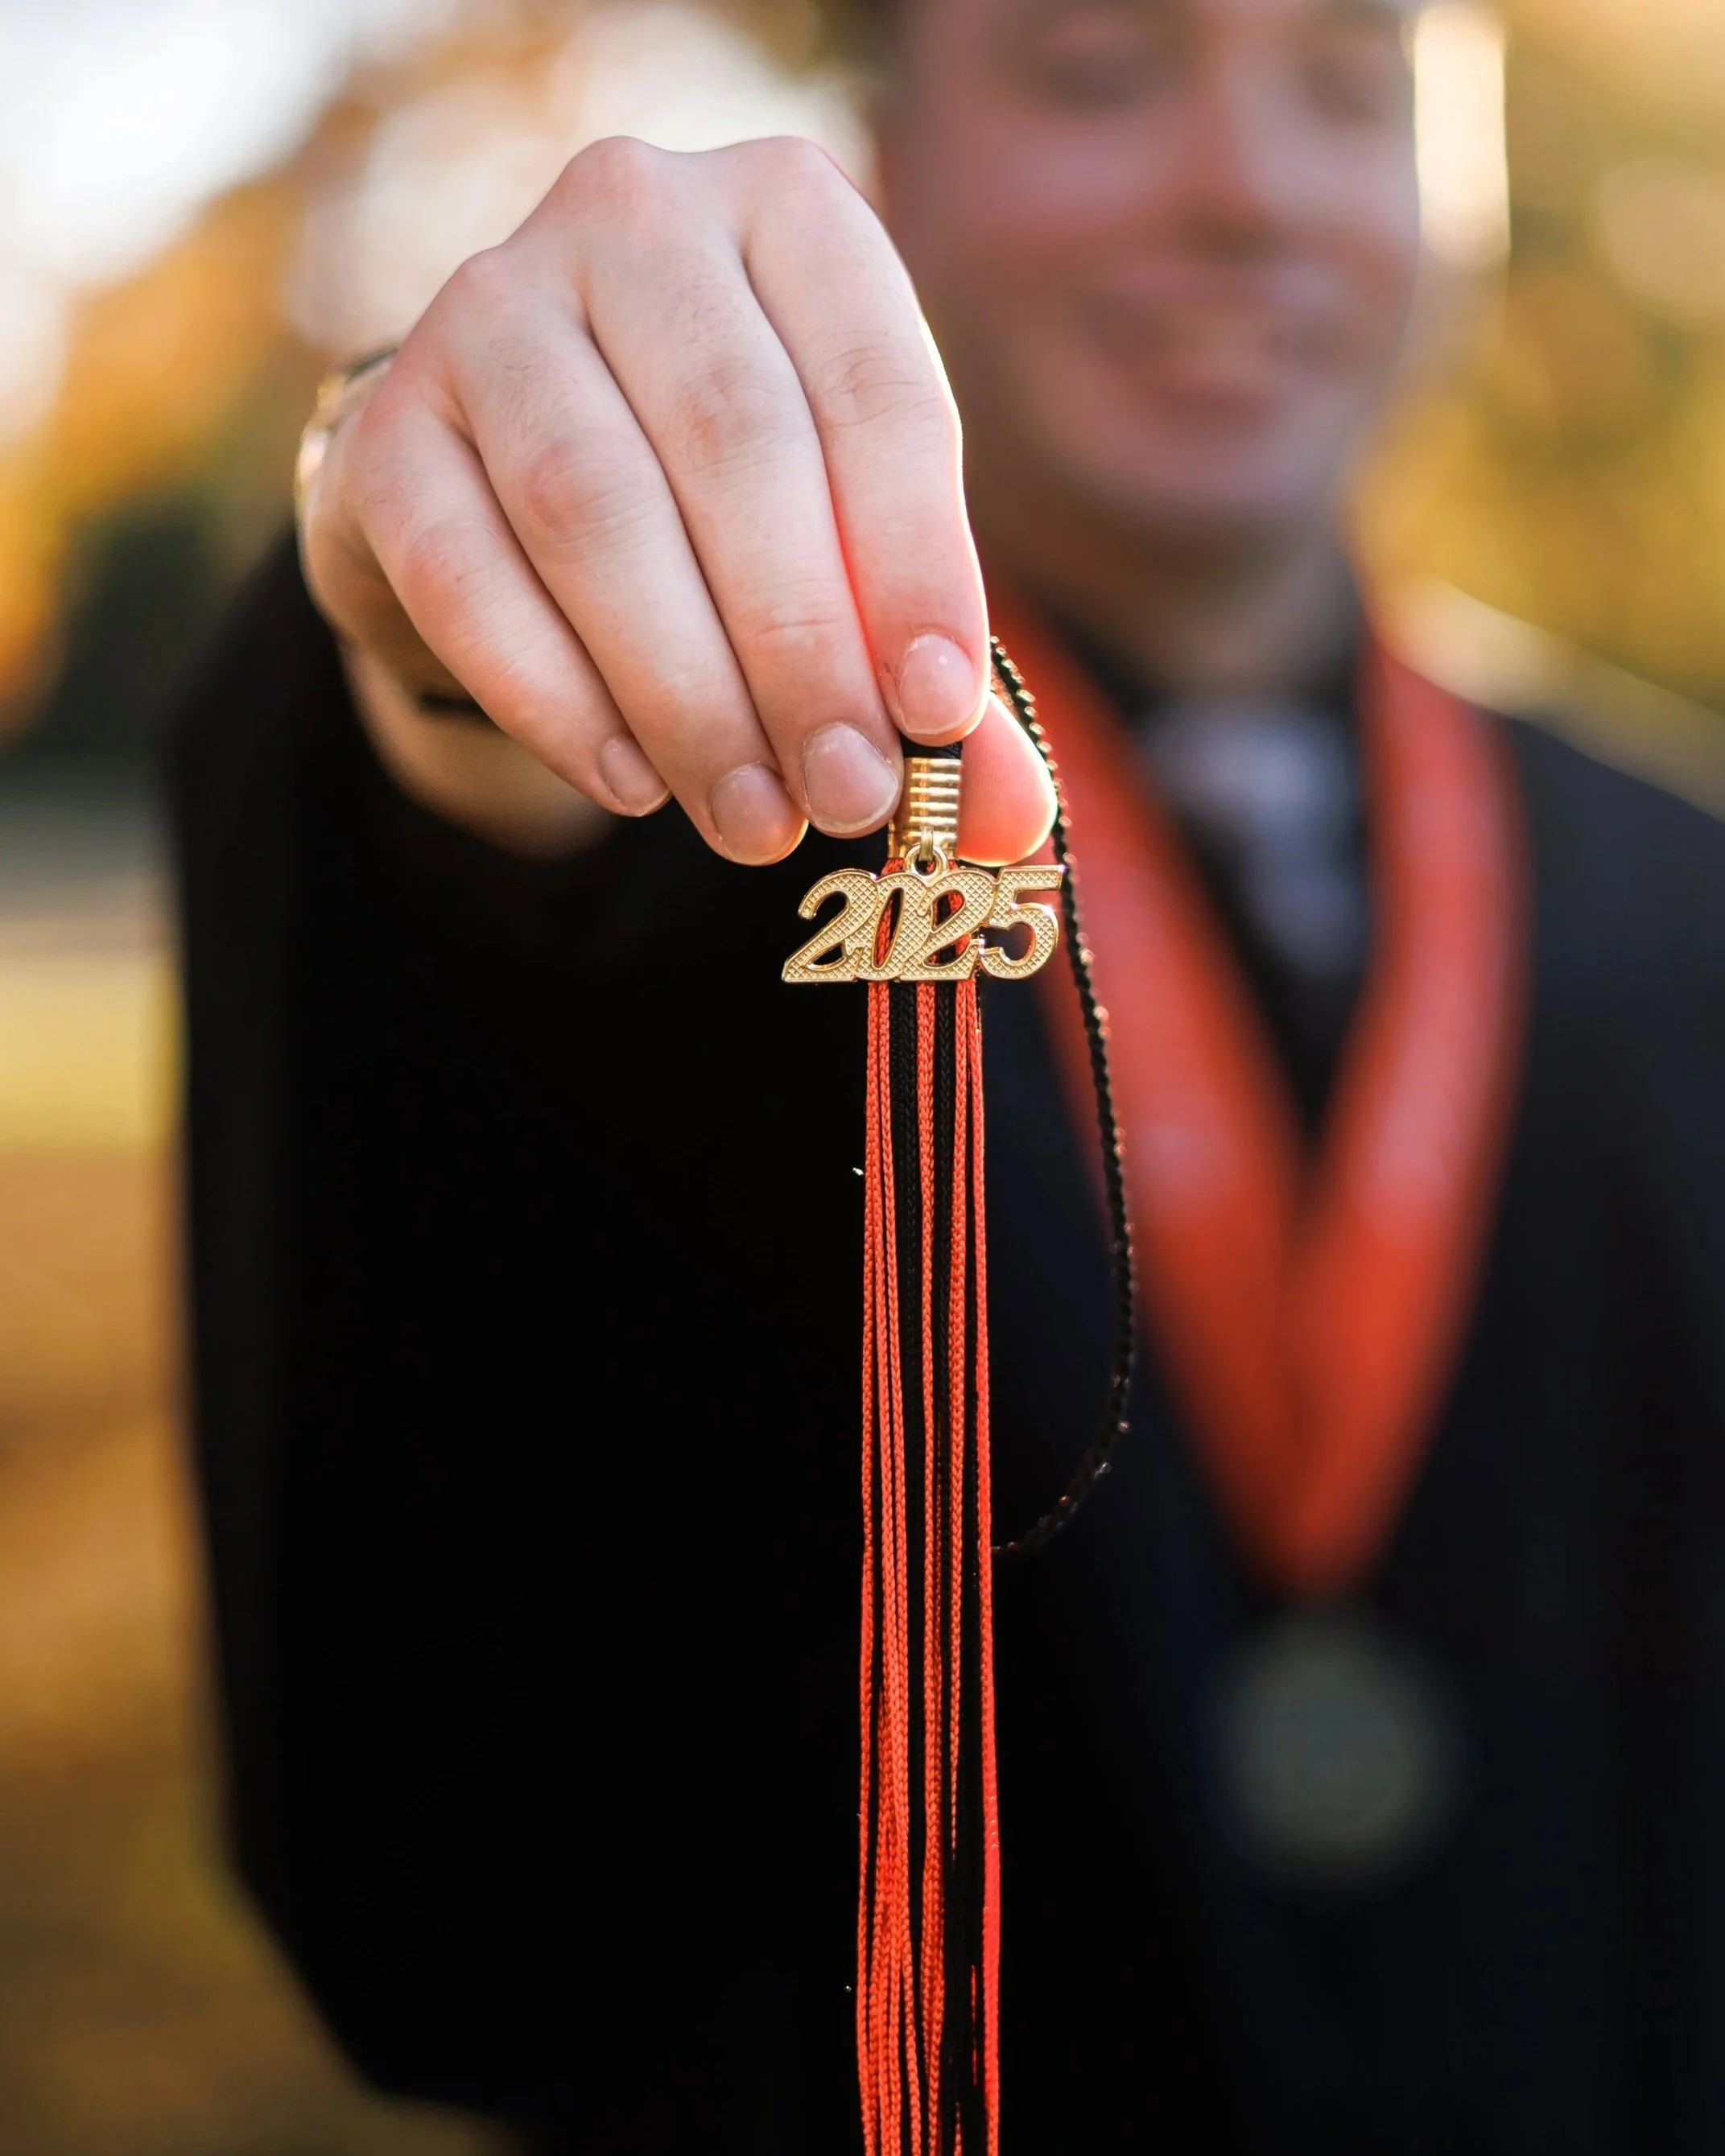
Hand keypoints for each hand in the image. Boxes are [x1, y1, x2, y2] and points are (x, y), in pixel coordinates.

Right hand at [297, 136, 1055, 864]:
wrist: (514, 481)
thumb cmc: (724, 507)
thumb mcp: (844, 549)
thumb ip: (920, 666)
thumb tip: (1010, 819)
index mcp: (788, 212)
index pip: (876, 392)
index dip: (916, 564)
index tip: (939, 716)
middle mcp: (633, 219)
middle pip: (735, 445)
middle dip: (802, 650)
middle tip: (847, 798)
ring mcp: (487, 307)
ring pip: (593, 506)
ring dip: (686, 692)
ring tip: (751, 820)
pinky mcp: (388, 428)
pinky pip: (468, 576)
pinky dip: (557, 699)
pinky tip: (631, 785)